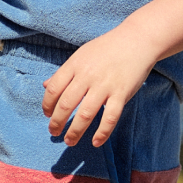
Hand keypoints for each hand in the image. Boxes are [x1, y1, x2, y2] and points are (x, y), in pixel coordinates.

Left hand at [42, 26, 156, 147]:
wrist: (137, 40)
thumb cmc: (107, 48)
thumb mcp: (81, 55)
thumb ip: (64, 72)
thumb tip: (46, 86)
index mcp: (75, 65)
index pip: (54, 89)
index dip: (47, 105)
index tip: (47, 115)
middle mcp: (88, 76)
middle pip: (66, 104)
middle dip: (57, 122)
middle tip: (54, 132)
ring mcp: (105, 85)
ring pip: (86, 114)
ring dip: (75, 131)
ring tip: (70, 141)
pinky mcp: (122, 93)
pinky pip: (110, 117)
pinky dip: (102, 133)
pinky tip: (95, 142)